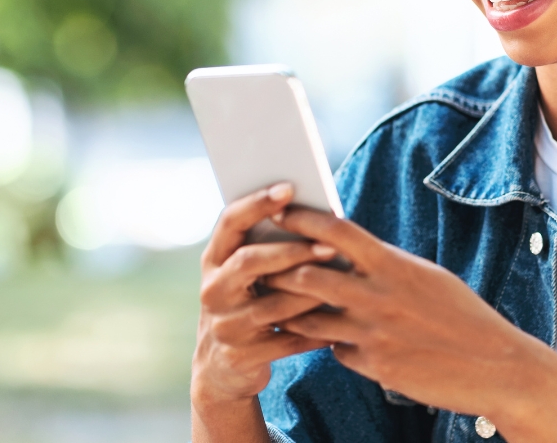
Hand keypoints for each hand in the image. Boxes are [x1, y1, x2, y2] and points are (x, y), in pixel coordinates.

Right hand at [192, 183, 334, 408]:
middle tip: (330, 246)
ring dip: (312, 294)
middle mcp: (213, 290)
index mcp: (213, 260)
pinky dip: (317, 331)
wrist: (221, 369)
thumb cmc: (247, 304)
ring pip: (274, 304)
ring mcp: (225, 325)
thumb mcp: (243, 276)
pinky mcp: (241, 355)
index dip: (257, 203)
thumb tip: (315, 214)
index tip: (289, 187)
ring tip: (343, 282)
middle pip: (249, 261)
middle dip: (293, 251)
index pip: (229, 222)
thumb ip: (264, 247)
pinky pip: (288, 340)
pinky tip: (340, 322)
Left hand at [266, 207, 556, 441]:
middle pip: (308, 273)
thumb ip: (387, 265)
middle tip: (259, 263)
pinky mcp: (374, 366)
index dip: (301, 219)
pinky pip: (334, 350)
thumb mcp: (427, 278)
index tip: (277, 210)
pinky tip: (329, 340)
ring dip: (294, 311)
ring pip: (311, 316)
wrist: (498, 366)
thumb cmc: (463, 316)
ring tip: (277, 304)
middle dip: (280, 269)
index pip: (336, 232)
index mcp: (394, 264)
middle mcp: (379, 295)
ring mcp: (374, 332)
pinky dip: (329, 343)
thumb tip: (354, 250)